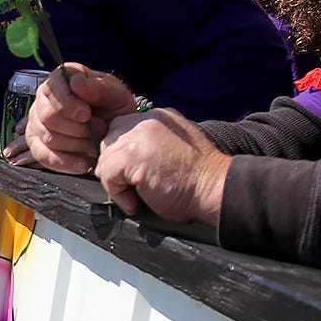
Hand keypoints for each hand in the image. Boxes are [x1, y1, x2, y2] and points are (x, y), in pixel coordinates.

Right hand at [10, 63, 146, 174]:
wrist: (114, 133)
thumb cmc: (114, 109)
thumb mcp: (116, 95)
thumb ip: (99, 87)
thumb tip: (76, 82)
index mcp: (61, 79)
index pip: (51, 87)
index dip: (67, 103)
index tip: (86, 114)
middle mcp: (43, 99)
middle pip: (48, 116)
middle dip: (77, 128)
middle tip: (100, 130)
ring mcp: (37, 122)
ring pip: (48, 137)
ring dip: (77, 145)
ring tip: (96, 145)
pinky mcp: (37, 144)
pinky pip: (43, 155)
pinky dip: (64, 162)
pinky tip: (83, 164)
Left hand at [93, 106, 230, 226]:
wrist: (214, 188)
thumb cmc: (197, 180)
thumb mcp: (173, 149)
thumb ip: (151, 144)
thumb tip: (123, 158)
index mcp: (158, 117)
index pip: (121, 129)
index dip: (121, 154)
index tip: (131, 175)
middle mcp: (146, 120)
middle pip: (109, 141)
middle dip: (115, 167)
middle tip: (133, 188)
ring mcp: (139, 135)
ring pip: (105, 159)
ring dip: (117, 183)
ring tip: (138, 196)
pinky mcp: (132, 155)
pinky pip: (107, 175)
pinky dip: (118, 194)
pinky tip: (136, 202)